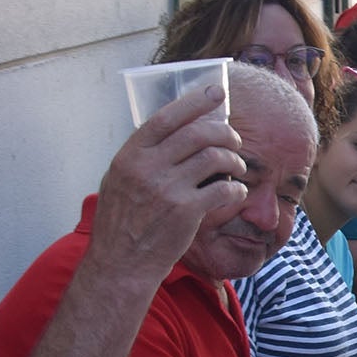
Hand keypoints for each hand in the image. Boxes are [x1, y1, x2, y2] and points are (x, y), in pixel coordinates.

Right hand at [86, 84, 246, 280]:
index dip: (194, 102)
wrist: (121, 264)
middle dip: (224, 132)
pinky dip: (235, 187)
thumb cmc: (122, 224)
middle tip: (235, 140)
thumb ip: (141, 158)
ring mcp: (167, 189)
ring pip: (214, 157)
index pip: (166, 117)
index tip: (216, 92)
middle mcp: (146, 168)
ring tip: (237, 168)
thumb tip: (174, 132)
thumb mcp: (119, 181)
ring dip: (234, 159)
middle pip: (197, 133)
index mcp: (129, 156)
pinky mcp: (186, 211)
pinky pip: (222, 187)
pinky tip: (236, 192)